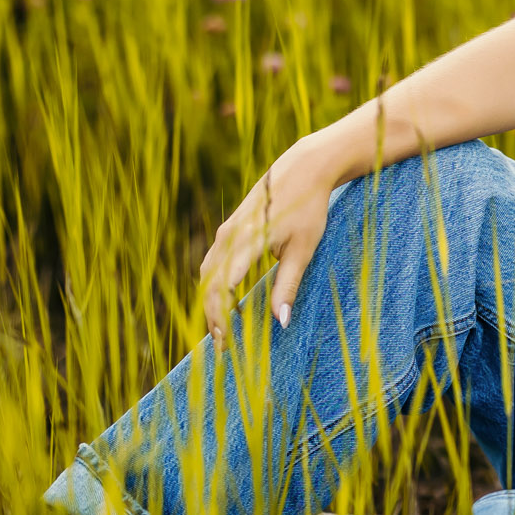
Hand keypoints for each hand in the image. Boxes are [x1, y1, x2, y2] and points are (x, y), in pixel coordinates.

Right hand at [197, 137, 338, 343]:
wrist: (302, 169)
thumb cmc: (308, 209)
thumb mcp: (304, 249)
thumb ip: (289, 285)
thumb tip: (281, 322)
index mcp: (247, 241)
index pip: (222, 289)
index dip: (220, 318)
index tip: (225, 343)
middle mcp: (229, 236)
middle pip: (208, 285)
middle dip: (212, 317)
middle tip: (222, 346)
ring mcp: (226, 231)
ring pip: (207, 275)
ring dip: (211, 303)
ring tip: (222, 330)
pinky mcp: (229, 230)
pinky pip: (212, 263)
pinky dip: (214, 287)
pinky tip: (225, 304)